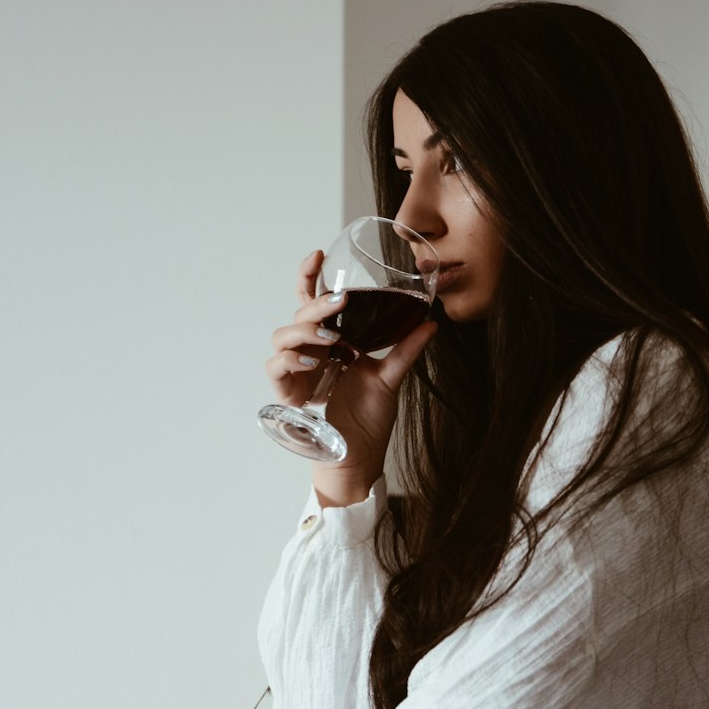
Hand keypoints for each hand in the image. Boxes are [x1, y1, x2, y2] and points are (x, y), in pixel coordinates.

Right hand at [265, 250, 437, 504]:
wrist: (360, 454)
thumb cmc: (370, 416)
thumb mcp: (391, 376)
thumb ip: (405, 348)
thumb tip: (431, 322)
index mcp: (331, 339)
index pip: (314, 300)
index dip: (311, 276)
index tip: (319, 254)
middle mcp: (310, 349)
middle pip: (300, 312)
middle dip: (318, 303)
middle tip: (339, 302)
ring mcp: (297, 369)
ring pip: (283, 335)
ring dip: (304, 331)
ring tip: (329, 338)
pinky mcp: (288, 391)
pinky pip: (277, 366)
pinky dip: (292, 361)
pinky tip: (313, 364)